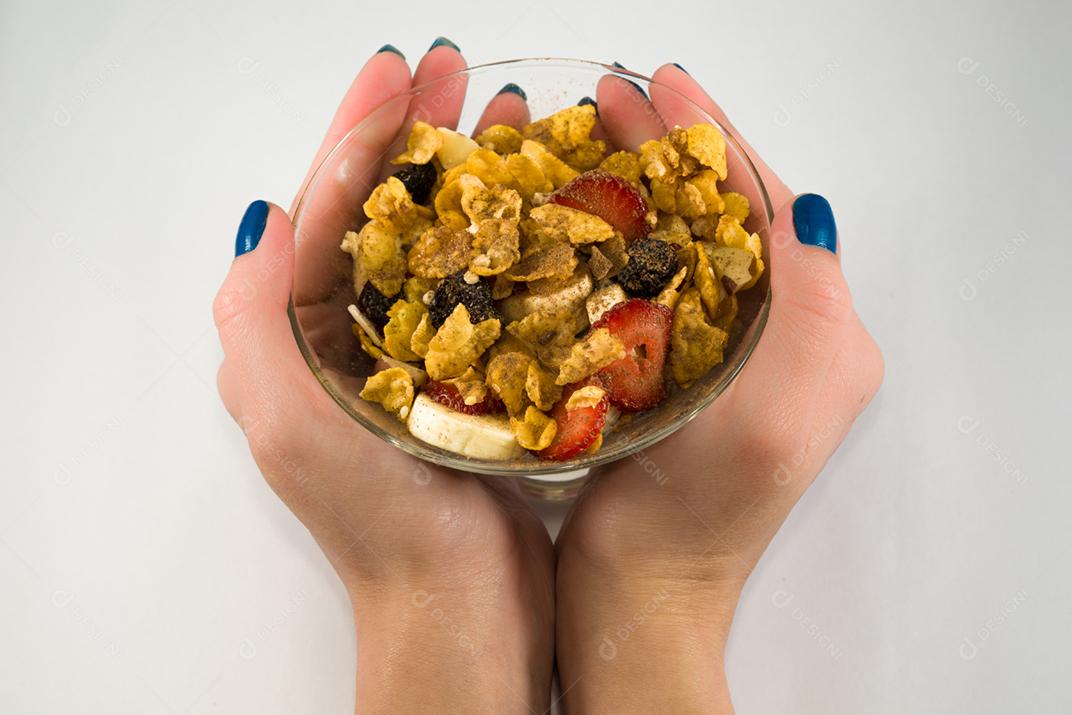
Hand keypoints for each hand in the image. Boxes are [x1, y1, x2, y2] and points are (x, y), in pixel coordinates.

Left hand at [213, 40, 553, 713]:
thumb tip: (266, 213)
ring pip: (444, 232)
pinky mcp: (476, 367)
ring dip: (470, 166)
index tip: (399, 71)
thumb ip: (257, 318)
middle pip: (386, 204)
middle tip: (455, 67)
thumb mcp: (289, 423)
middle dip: (418, 129)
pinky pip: (490, 280)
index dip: (361, 130)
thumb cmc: (377, 529)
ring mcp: (421, 346)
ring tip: (507, 112)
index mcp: (304, 333)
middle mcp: (358, 331)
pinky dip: (512, 230)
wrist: (457, 605)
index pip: (329, 206)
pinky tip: (540, 196)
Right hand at [555, 64, 883, 712]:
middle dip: (674, 151)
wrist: (642, 589)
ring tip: (595, 136)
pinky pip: (655, 279)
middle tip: (618, 98)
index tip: (664, 85)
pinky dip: (620, 235)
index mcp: (819, 338)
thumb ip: (806, 307)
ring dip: (644, 183)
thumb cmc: (697, 519)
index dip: (715, 139)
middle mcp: (781, 338)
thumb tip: (809, 211)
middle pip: (727, 213)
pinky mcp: (679, 369)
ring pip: (686, 238)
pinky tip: (583, 208)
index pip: (770, 207)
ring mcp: (727, 352)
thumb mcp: (771, 413)